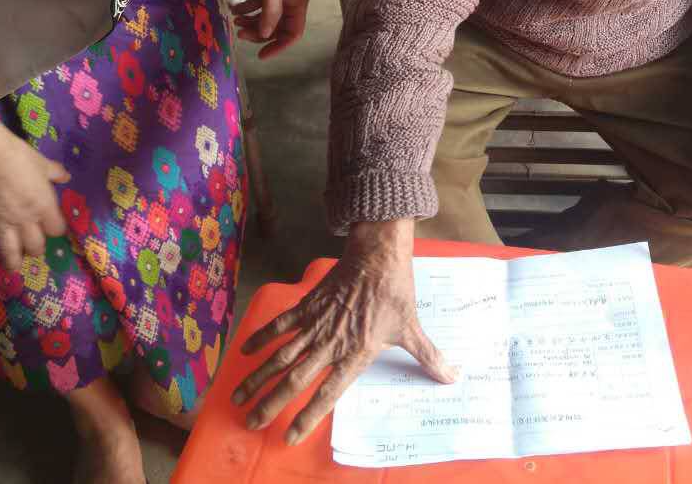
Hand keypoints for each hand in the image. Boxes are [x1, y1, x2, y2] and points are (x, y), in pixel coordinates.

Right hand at [0, 135, 70, 269]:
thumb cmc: (18, 157)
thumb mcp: (42, 163)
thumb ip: (55, 172)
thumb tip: (66, 176)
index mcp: (43, 206)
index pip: (56, 228)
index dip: (57, 230)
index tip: (55, 228)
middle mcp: (24, 220)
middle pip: (34, 245)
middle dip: (36, 249)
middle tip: (34, 250)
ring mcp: (1, 223)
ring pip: (9, 251)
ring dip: (13, 261)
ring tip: (13, 267)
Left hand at [233, 0, 308, 59]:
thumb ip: (270, 13)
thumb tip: (264, 35)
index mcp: (298, 2)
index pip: (293, 33)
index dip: (279, 46)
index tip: (261, 55)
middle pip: (278, 25)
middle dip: (259, 32)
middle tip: (239, 32)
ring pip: (268, 13)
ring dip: (252, 19)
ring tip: (234, 19)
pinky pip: (261, 0)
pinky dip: (249, 5)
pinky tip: (235, 5)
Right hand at [233, 219, 456, 443]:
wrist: (378, 254)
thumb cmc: (395, 293)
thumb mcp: (412, 328)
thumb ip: (428, 357)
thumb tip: (453, 378)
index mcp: (355, 354)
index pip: (327, 393)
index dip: (308, 416)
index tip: (288, 436)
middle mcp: (330, 343)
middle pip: (293, 379)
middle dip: (270, 403)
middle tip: (250, 422)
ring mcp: (316, 324)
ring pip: (280, 356)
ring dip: (257, 377)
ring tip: (238, 397)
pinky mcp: (307, 305)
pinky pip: (280, 324)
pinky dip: (261, 337)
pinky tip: (245, 353)